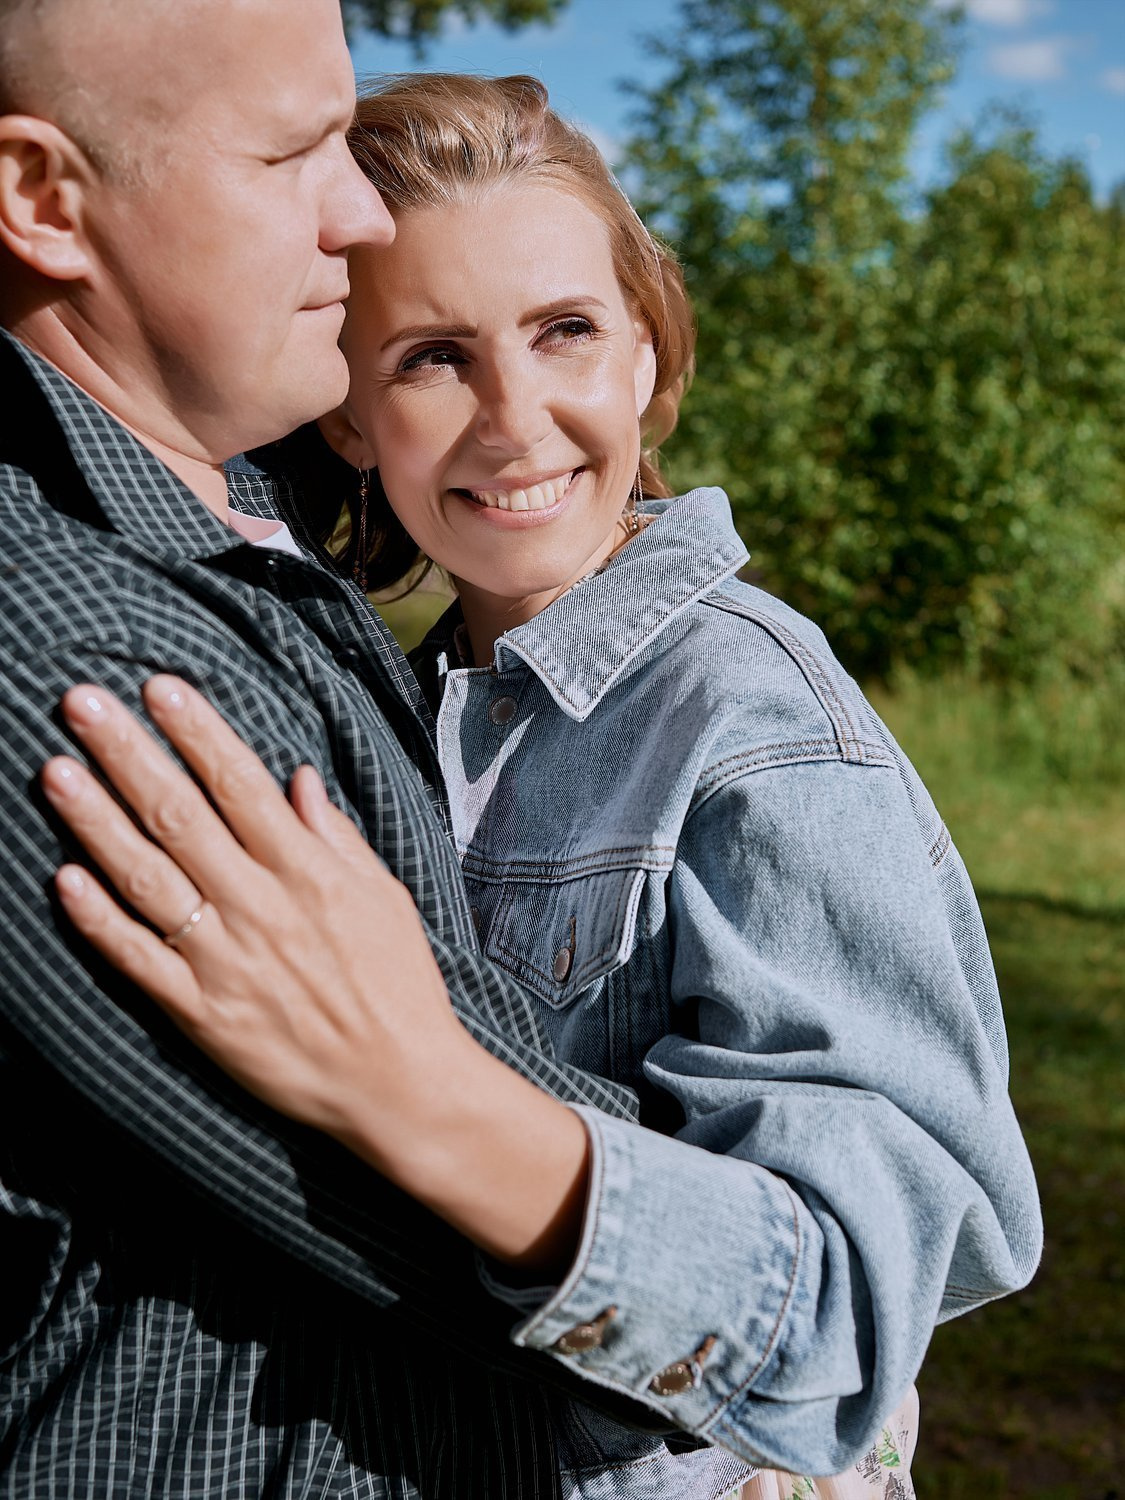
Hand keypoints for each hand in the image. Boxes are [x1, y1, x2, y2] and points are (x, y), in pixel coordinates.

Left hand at [41, 677, 589, 1269]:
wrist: (399, 1084)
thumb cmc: (400, 986)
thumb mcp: (385, 898)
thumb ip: (336, 838)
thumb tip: (297, 779)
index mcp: (308, 874)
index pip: (240, 785)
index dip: (198, 732)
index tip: (160, 687)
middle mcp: (260, 908)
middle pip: (181, 816)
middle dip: (129, 753)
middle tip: (82, 702)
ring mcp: (224, 961)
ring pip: (148, 878)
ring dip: (96, 821)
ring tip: (56, 770)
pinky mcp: (200, 1015)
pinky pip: (140, 960)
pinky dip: (101, 919)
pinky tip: (65, 877)